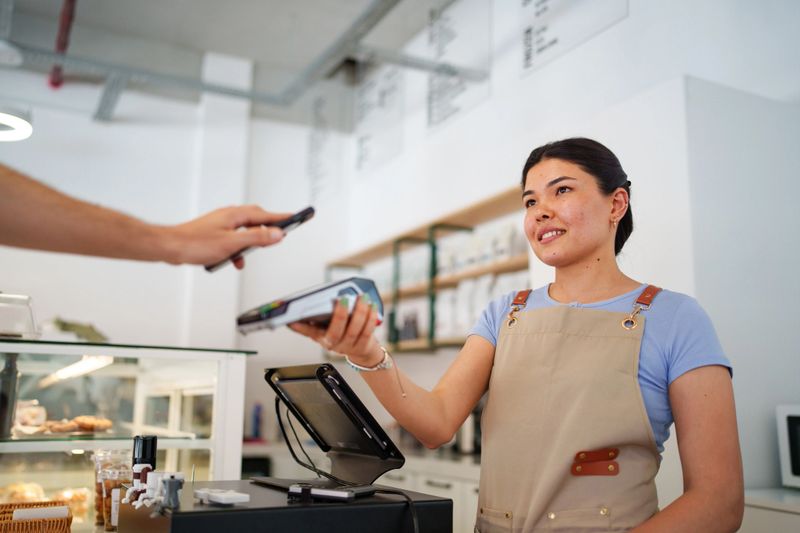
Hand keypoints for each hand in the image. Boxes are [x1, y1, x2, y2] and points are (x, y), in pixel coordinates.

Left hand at [161, 205, 291, 267]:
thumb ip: (257, 238)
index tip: (294, 218)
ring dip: (249, 244)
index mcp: (235, 215)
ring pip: (244, 231)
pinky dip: (237, 249)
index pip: (265, 214)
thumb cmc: (195, 243)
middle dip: (267, 230)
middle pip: (256, 220)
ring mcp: (221, 224)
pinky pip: (233, 239)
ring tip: (250, 255)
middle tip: (279, 236)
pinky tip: (234, 260)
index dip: (281, 217)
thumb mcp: (233, 244)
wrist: (171, 247)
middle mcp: (229, 216)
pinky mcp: (214, 233)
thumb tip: (276, 234)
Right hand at [289, 295, 382, 365]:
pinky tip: (371, 306)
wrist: (360, 350)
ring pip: (354, 330)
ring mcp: (348, 347)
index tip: (292, 321)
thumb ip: (320, 317)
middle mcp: (333, 344)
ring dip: (359, 312)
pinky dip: (370, 317)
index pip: (309, 332)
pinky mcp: (362, 346)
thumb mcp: (327, 326)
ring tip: (361, 297)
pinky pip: (368, 331)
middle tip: (343, 298)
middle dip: (340, 314)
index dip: (300, 328)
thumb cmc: (342, 333)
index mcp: (321, 337)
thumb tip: (316, 300)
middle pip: (336, 331)